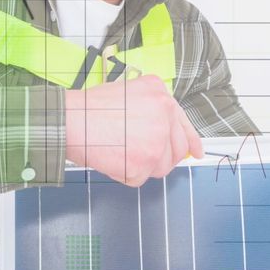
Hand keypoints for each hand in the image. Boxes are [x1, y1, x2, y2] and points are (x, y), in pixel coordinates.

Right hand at [63, 75, 203, 186]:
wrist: (72, 121)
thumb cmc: (92, 108)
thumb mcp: (130, 92)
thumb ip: (153, 109)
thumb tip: (168, 133)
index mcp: (162, 98)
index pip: (184, 125)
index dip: (191, 141)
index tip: (196, 151)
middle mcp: (164, 118)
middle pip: (175, 150)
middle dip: (160, 156)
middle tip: (141, 155)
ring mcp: (156, 142)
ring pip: (160, 167)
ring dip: (143, 165)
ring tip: (121, 151)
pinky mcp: (144, 163)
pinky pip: (140, 178)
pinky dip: (126, 173)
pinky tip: (113, 157)